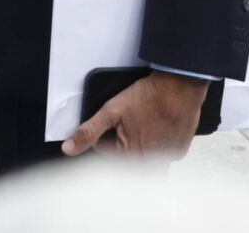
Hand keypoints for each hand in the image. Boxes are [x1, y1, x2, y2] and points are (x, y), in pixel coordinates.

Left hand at [63, 70, 209, 158]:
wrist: (179, 87)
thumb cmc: (147, 97)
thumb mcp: (111, 111)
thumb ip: (89, 131)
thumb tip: (69, 148)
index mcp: (130, 155)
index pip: (104, 148)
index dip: (104, 131)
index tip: (114, 119)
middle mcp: (150, 161)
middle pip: (124, 155)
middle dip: (121, 139)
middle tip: (130, 120)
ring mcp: (167, 157)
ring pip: (144, 155)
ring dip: (140, 143)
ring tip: (144, 123)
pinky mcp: (179, 150)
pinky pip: (162, 152)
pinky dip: (157, 142)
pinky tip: (157, 126)